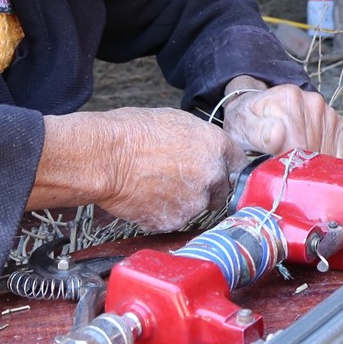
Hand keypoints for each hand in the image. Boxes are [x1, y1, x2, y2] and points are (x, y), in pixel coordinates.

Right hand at [35, 108, 245, 232]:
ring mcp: (195, 202)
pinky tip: (145, 198)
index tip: (214, 170)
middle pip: (221, 190)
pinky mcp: (174, 221)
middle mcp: (213, 176)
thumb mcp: (176, 122)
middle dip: (205, 189)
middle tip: (179, 181)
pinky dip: (162, 214)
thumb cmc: (131, 133)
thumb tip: (206, 151)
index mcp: (217, 146)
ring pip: (197, 208)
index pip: (237, 163)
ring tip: (155, 186)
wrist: (105, 157)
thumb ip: (200, 141)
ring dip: (183, 202)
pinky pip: (174, 220)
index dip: (223, 167)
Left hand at [219, 76, 342, 160]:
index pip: (297, 144)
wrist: (260, 110)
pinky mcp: (339, 126)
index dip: (287, 163)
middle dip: (300, 166)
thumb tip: (277, 135)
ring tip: (294, 163)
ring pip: (328, 156)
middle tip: (283, 169)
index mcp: (290, 98)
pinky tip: (310, 162)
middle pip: (314, 151)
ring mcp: (329, 113)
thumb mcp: (242, 125)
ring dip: (314, 168)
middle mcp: (314, 102)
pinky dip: (327, 165)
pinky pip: (340, 155)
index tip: (274, 171)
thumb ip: (256, 131)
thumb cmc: (250, 121)